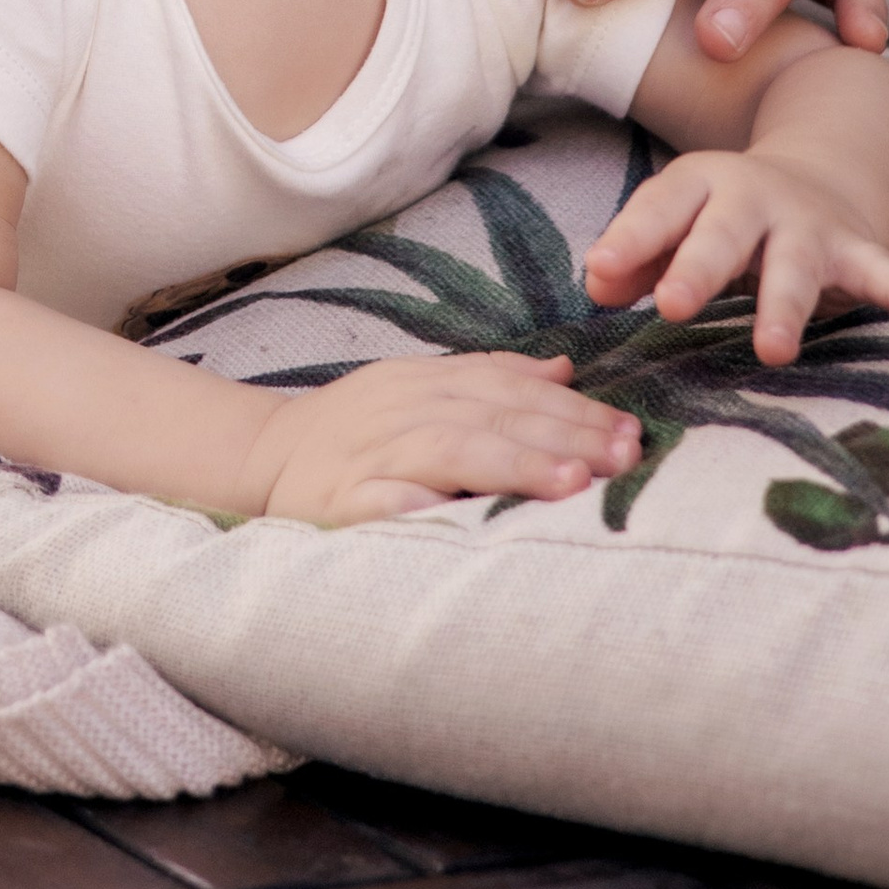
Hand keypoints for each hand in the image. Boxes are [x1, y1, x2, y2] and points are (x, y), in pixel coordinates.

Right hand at [251, 351, 642, 526]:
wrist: (259, 458)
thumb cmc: (353, 433)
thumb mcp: (417, 388)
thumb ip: (488, 377)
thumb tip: (563, 367)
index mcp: (426, 382)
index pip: (509, 386)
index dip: (571, 406)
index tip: (628, 429)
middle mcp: (403, 410)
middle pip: (493, 413)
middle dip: (564, 433)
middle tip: (624, 454)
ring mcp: (373, 455)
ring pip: (453, 449)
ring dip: (516, 463)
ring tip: (574, 481)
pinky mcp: (344, 503)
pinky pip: (393, 503)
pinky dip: (437, 507)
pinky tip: (478, 521)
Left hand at [586, 148, 888, 365]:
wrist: (814, 181)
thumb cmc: (722, 220)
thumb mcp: (676, 223)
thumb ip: (634, 256)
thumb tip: (596, 284)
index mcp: (698, 185)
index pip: (660, 208)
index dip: (630, 239)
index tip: (601, 271)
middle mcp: (752, 199)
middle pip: (722, 234)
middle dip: (699, 267)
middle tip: (674, 307)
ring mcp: (806, 224)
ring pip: (793, 265)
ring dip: (783, 306)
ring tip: (773, 350)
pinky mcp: (854, 249)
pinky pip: (880, 270)